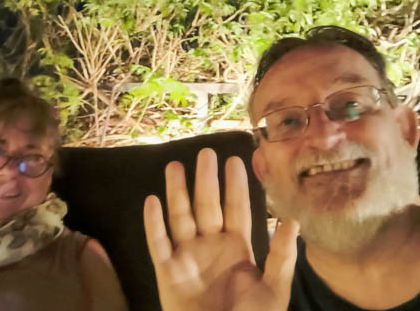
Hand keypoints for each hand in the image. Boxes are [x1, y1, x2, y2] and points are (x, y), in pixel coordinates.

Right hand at [144, 148, 298, 310]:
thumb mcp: (273, 290)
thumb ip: (281, 257)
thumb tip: (292, 220)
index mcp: (237, 247)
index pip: (236, 209)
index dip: (236, 186)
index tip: (235, 160)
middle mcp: (210, 245)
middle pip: (207, 206)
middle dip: (206, 180)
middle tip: (206, 153)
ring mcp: (187, 256)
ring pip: (181, 217)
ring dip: (177, 192)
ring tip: (175, 167)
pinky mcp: (167, 271)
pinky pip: (158, 243)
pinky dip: (154, 224)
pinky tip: (152, 201)